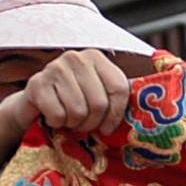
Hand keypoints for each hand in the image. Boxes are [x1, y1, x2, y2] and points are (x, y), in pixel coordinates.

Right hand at [0, 47, 137, 160]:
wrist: (34, 103)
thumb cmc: (73, 102)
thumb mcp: (97, 95)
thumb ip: (117, 98)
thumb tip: (151, 110)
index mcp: (97, 58)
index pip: (119, 89)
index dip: (116, 115)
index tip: (108, 128)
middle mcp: (77, 58)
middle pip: (99, 103)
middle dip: (92, 123)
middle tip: (83, 124)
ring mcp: (55, 68)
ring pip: (78, 111)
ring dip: (73, 123)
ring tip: (68, 118)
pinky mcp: (37, 84)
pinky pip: (57, 115)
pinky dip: (56, 122)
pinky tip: (53, 115)